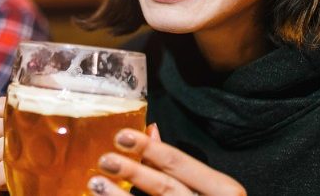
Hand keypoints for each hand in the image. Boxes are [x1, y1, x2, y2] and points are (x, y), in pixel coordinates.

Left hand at [88, 128, 245, 195]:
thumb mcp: (210, 187)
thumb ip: (179, 162)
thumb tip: (152, 129)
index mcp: (225, 191)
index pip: (180, 164)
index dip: (149, 148)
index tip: (120, 136)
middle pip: (166, 187)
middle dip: (132, 171)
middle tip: (104, 160)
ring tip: (94, 183)